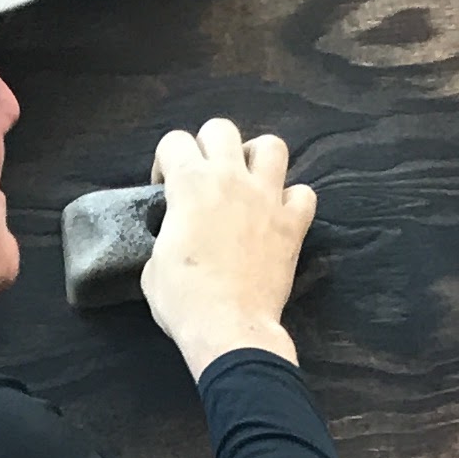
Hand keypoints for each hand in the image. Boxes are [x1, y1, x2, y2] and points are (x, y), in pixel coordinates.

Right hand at [140, 118, 314, 377]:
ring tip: (248, 181)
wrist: (229, 328)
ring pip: (271, 146)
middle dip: (208, 147)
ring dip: (257, 158)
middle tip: (205, 178)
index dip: (165, 162)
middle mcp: (230, 179)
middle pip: (221, 129)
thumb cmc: (184, 301)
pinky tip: (280, 215)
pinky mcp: (292, 225)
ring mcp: (266, 199)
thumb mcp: (154, 265)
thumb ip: (168, 235)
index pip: (174, 141)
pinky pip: (304, 194)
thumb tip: (176, 237)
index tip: (166, 188)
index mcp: (190, 184)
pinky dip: (294, 200)